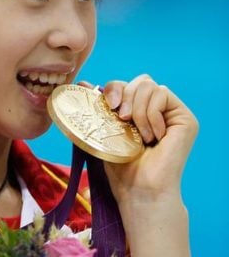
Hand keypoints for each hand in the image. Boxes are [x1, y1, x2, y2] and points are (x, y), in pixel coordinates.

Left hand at [97, 75, 197, 201]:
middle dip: (126, 96)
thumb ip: (98, 105)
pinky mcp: (185, 119)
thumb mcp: (104, 128)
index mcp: (139, 110)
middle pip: (141, 80)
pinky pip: (163, 94)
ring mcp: (173, 113)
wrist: (138, 188)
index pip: (127, 84)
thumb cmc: (120, 164)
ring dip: (138, 110)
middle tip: (123, 120)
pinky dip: (150, 114)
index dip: (115, 88)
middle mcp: (158, 109)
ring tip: (139, 135)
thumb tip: (83, 83)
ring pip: (150, 86)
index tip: (109, 106)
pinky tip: (152, 137)